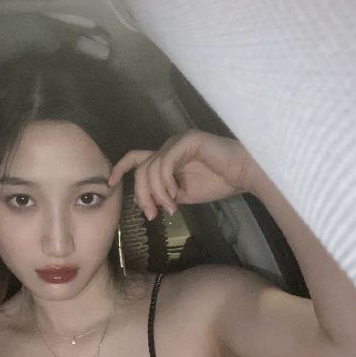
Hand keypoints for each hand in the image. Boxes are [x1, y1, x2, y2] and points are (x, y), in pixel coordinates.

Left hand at [108, 130, 253, 220]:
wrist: (245, 174)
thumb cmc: (219, 182)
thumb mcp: (184, 194)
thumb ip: (164, 195)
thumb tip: (146, 205)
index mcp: (167, 156)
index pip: (136, 158)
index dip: (120, 168)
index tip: (110, 184)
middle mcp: (169, 146)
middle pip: (141, 169)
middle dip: (142, 195)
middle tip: (152, 215)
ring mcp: (178, 141)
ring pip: (151, 168)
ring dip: (157, 193)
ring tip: (171, 208)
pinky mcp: (188, 141)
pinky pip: (165, 163)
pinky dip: (165, 183)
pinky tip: (175, 195)